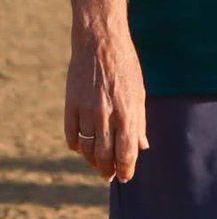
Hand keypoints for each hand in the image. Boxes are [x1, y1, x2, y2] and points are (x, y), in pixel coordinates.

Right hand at [64, 25, 147, 182]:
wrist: (100, 42)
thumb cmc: (125, 66)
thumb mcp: (139, 91)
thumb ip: (139, 121)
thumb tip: (143, 147)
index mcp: (128, 112)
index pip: (127, 153)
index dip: (126, 169)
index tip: (125, 177)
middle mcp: (107, 116)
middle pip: (105, 156)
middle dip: (108, 170)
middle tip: (109, 175)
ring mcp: (87, 112)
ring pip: (87, 150)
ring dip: (92, 161)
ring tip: (97, 163)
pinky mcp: (70, 106)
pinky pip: (71, 136)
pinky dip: (76, 145)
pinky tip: (82, 147)